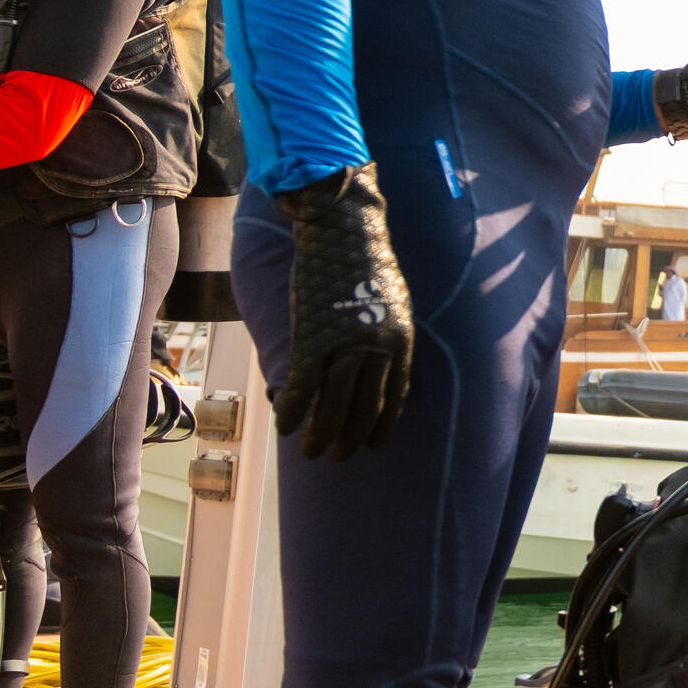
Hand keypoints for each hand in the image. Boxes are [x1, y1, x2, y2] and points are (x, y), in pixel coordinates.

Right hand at [270, 163, 416, 459]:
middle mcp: (377, 347)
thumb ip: (390, 338)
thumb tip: (384, 370)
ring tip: (312, 452)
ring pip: (333, 403)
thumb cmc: (367, 264)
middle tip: (339, 456)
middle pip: (364, 405)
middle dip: (351, 436)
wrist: (344, 231)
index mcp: (401, 340)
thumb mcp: (394, 305)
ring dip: (321, 433)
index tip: (372, 443)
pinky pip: (303, 385)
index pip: (395, 395)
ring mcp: (344, 343)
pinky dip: (293, 408)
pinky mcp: (312, 336)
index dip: (382, 423)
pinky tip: (286, 425)